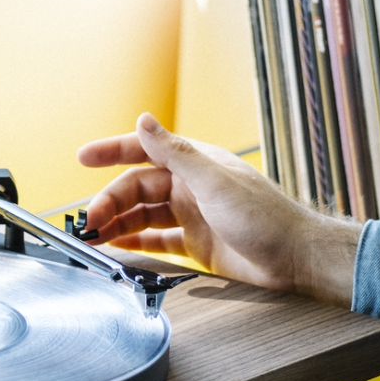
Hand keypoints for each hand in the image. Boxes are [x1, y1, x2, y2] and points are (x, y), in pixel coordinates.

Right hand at [77, 113, 360, 306]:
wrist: (296, 259)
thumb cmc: (266, 218)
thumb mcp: (215, 181)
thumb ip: (176, 152)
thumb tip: (144, 120)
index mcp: (194, 164)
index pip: (144, 151)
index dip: (112, 151)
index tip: (83, 157)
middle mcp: (190, 187)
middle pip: (137, 188)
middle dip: (109, 201)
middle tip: (89, 221)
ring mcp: (192, 215)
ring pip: (143, 214)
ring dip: (117, 223)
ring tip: (94, 236)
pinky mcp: (196, 243)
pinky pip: (156, 239)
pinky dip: (135, 242)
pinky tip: (118, 247)